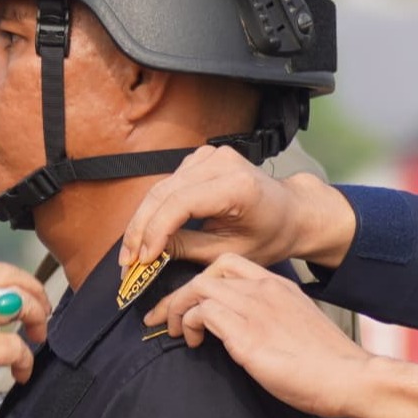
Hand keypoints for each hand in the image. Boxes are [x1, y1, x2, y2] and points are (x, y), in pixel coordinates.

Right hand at [0, 259, 49, 417]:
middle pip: (4, 275)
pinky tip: (21, 373)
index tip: (19, 294)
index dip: (8, 278)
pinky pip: (17, 346)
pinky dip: (26, 360)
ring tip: (38, 335)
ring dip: (36, 316)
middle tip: (41, 309)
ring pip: (18, 301)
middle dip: (31, 288)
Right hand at [117, 145, 359, 272]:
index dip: (153, 232)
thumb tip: (149, 253)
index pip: (179, 204)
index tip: (140, 260)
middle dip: (140, 229)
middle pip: (163, 193)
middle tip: (127, 261)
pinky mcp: (202, 157)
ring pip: (160, 187)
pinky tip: (149, 231)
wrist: (290, 212)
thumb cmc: (269, 234)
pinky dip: (154, 207)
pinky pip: (168, 183)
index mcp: (236, 185)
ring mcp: (211, 155)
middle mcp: (222, 162)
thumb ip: (187, 249)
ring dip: (142, 220)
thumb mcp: (229, 251)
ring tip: (133, 251)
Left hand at [147, 255, 417, 417]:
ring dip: (177, 309)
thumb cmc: (326, 364)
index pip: (230, 264)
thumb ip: (269, 322)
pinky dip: (188, 324)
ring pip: (198, 288)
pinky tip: (193, 342)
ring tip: (175, 332)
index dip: (202, 280)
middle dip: (178, 294)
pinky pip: (202, 313)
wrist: (350, 377)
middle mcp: (265, 290)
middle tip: (162, 318)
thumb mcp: (295, 329)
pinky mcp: (247, 334)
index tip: (189, 302)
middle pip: (207, 273)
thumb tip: (241, 336)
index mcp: (279, 286)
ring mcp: (255, 308)